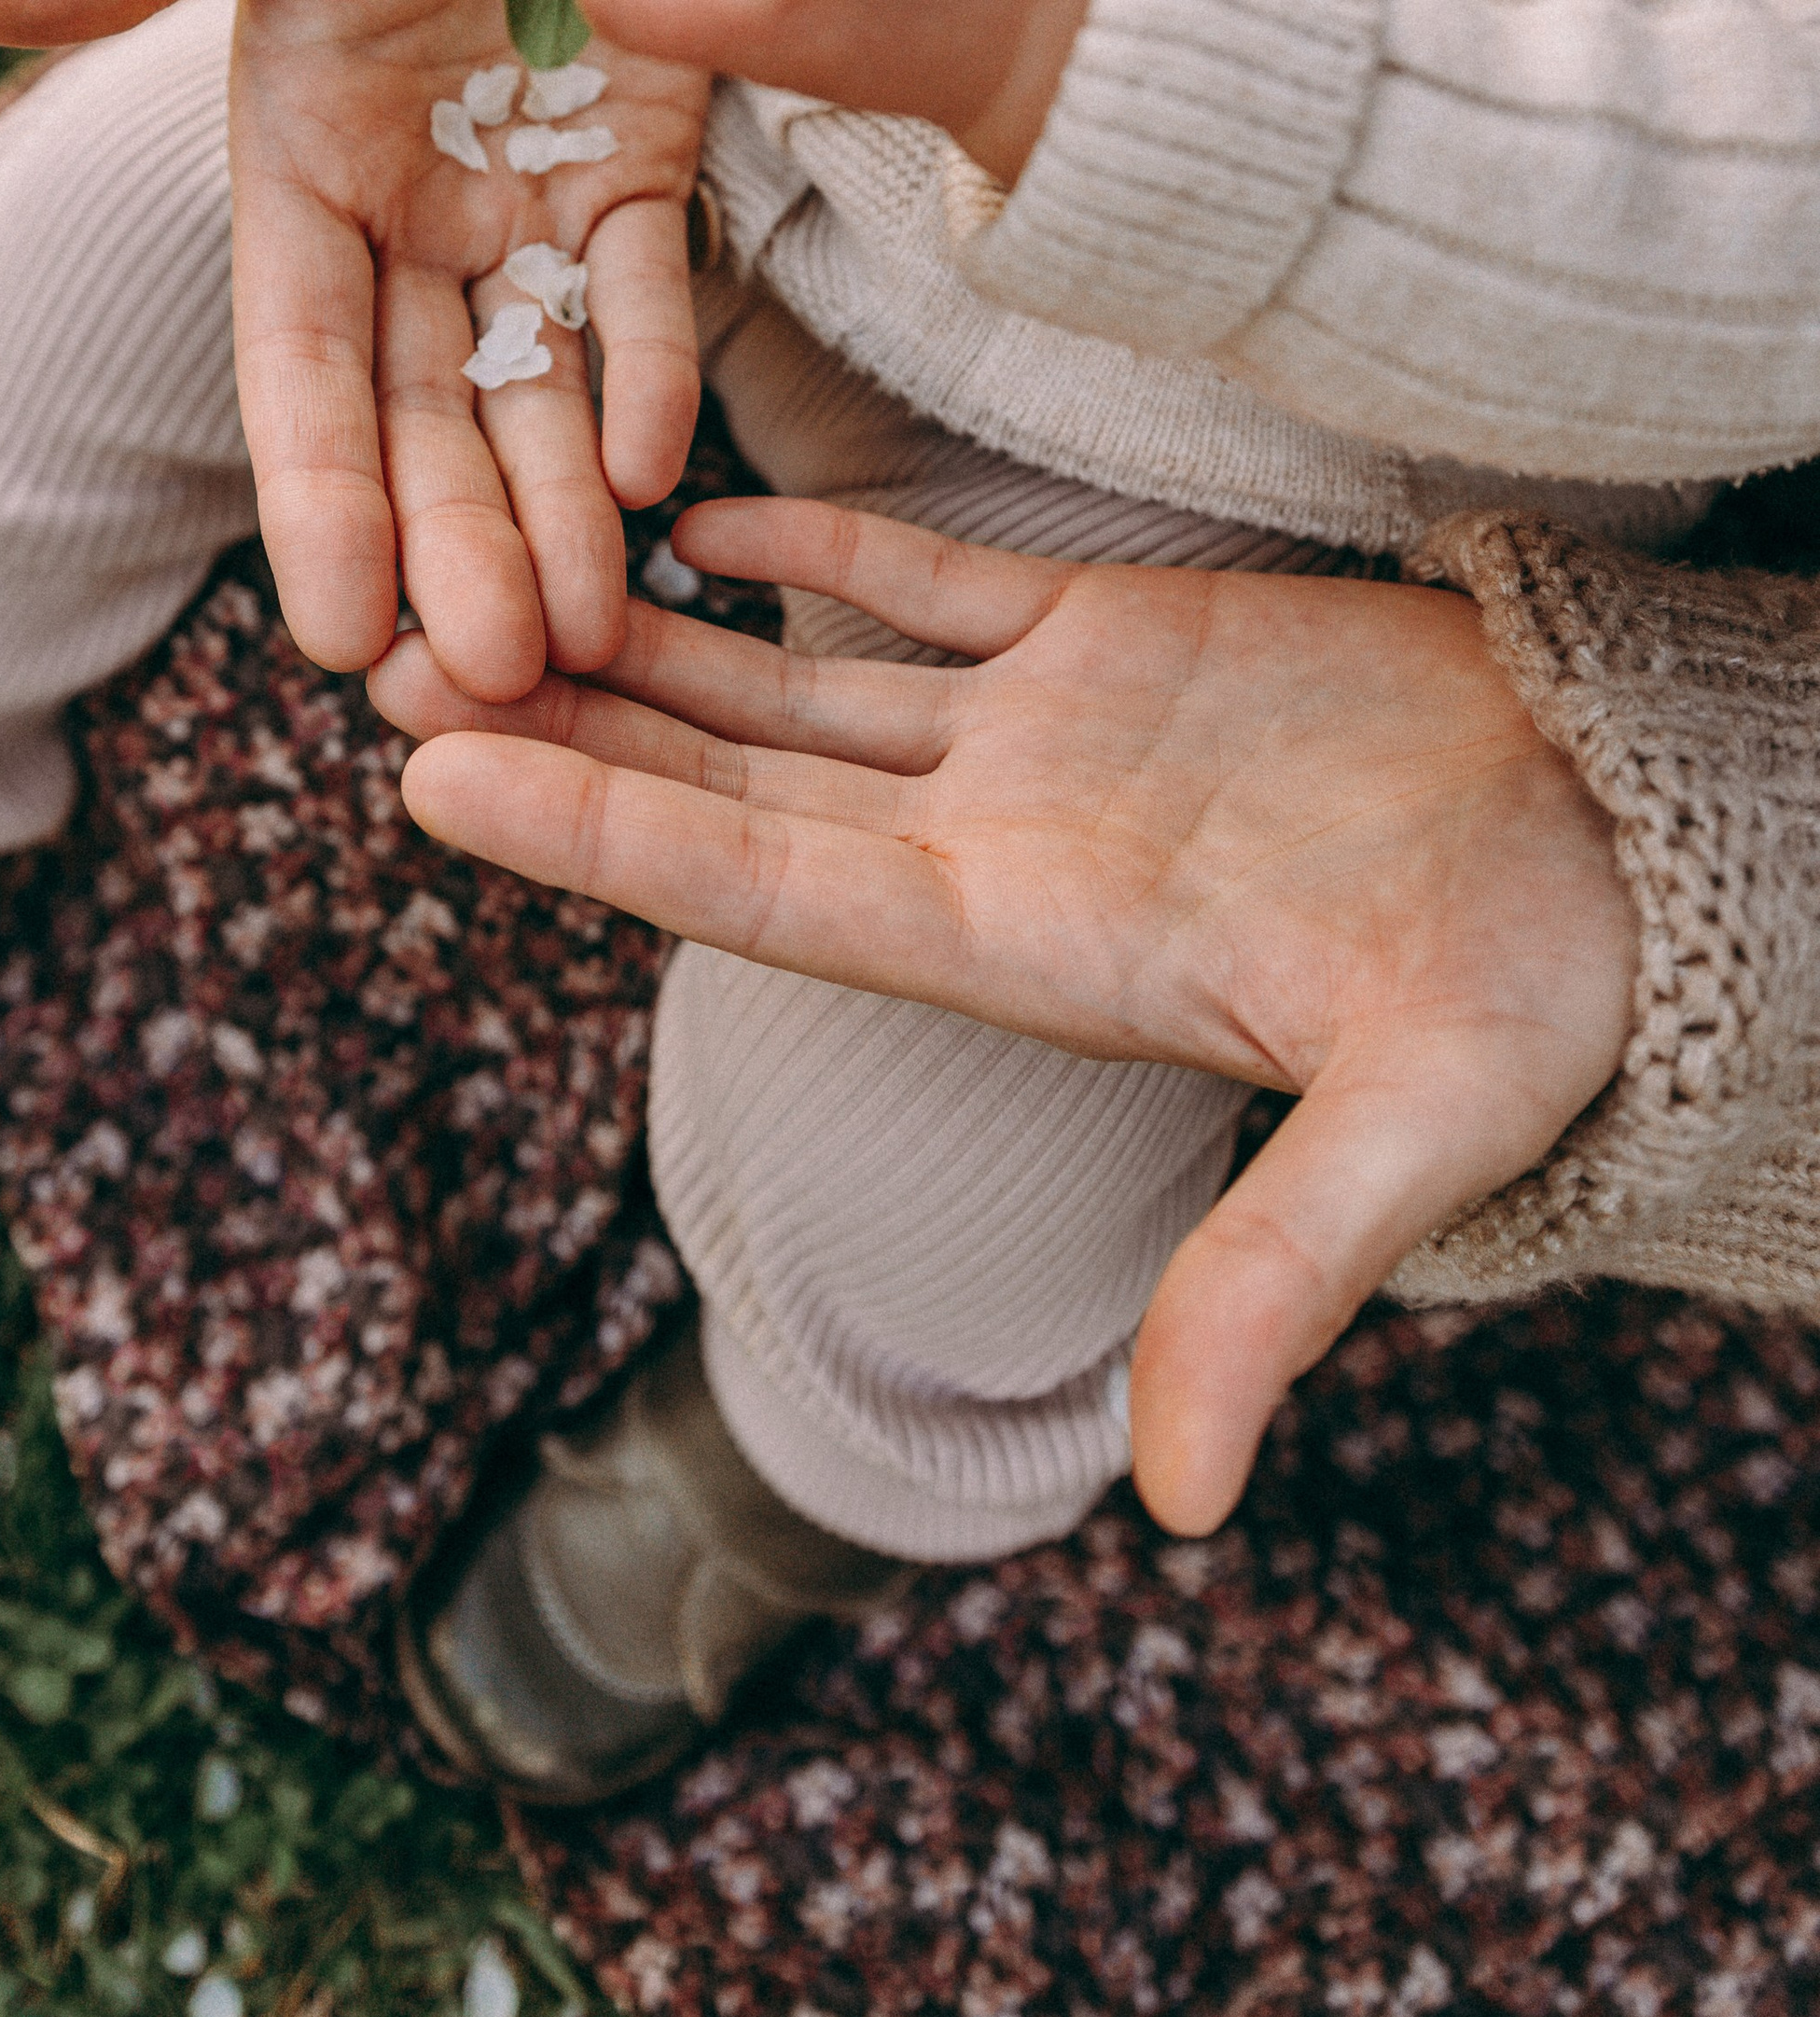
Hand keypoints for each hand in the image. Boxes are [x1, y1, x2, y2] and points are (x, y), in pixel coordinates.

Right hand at [226, 0, 706, 698]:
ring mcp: (519, 196)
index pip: (297, 360)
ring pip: (537, 388)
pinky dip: (651, 377)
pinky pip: (646, 292)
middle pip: (423, 413)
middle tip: (493, 684)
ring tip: (591, 641)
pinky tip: (662, 478)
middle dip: (453, 546)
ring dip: (556, 512)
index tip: (341, 635)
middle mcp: (401, 208)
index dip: (315, 494)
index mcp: (292, 162)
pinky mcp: (637, 161)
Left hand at [372, 498, 1636, 1533]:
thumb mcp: (1425, 1114)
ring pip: (795, 679)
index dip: (600, 832)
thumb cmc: (1551, 975)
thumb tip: (1179, 1509)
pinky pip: (927, 582)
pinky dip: (814, 543)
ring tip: (483, 573)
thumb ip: (1281, 1280)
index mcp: (1033, 946)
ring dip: (642, 637)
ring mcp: (1049, 738)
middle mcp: (1002, 845)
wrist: (1639, 845)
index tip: (430, 777)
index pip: (766, 888)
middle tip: (378, 654)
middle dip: (562, 725)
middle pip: (732, 782)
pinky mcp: (1118, 634)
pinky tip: (694, 506)